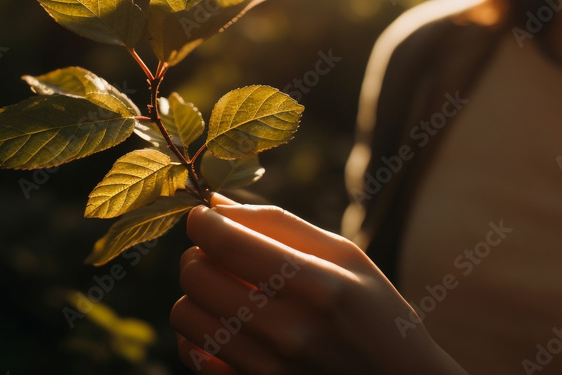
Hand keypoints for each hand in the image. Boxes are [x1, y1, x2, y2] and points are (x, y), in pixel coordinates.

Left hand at [170, 199, 467, 373]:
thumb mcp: (346, 257)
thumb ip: (279, 224)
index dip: (201, 221)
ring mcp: (268, 369)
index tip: (203, 216)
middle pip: (197, 275)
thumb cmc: (376, 314)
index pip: (227, 242)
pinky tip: (224, 323)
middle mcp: (288, 331)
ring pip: (185, 313)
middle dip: (198, 253)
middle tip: (220, 253)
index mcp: (316, 285)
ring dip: (196, 293)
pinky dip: (197, 332)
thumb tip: (216, 204)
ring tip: (225, 289)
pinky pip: (191, 353)